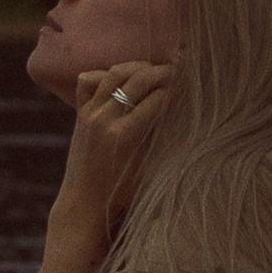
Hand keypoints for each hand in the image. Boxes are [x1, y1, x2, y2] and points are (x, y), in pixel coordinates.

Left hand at [47, 60, 172, 269]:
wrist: (83, 205)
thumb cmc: (122, 195)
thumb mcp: (150, 171)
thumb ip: (164, 140)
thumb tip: (187, 115)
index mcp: (125, 135)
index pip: (159, 97)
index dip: (179, 91)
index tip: (191, 89)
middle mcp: (104, 119)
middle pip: (139, 78)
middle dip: (164, 72)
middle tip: (180, 72)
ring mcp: (89, 114)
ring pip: (115, 73)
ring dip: (138, 67)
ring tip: (155, 72)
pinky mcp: (80, 114)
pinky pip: (89, 81)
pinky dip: (105, 74)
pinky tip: (123, 80)